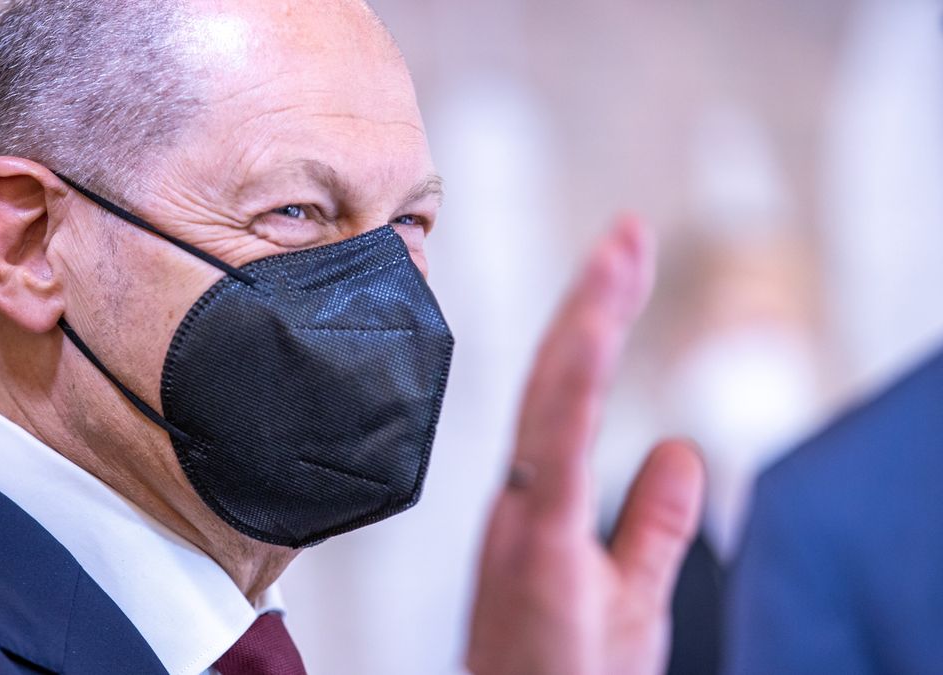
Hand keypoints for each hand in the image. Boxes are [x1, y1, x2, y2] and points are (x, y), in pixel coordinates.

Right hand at [466, 216, 705, 674]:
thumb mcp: (632, 597)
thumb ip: (653, 524)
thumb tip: (680, 452)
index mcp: (540, 508)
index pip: (569, 399)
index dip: (596, 328)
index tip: (623, 265)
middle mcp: (523, 504)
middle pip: (557, 382)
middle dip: (594, 303)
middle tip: (626, 234)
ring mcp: (524, 520)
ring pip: (551, 399)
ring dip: (587, 320)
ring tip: (616, 255)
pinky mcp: (534, 546)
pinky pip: (552, 449)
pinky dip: (570, 382)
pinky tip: (592, 332)